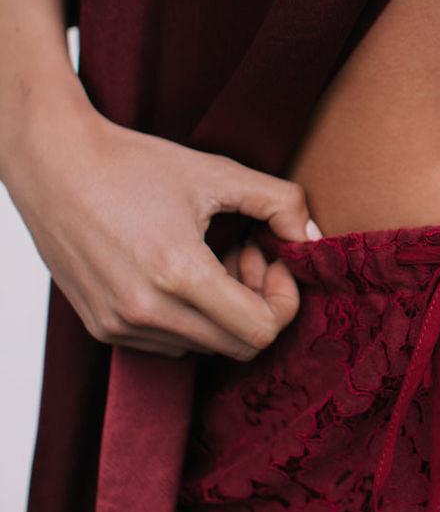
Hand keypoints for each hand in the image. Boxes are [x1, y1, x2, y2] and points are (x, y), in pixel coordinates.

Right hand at [8, 101, 321, 360]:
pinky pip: (168, 344)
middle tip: (244, 252)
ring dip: (221, 311)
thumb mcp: (216, 172)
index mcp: (177, 273)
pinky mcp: (102, 328)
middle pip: (239, 347)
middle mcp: (145, 311)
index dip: (283, 298)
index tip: (271, 258)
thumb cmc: (132, 163)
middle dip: (257, 303)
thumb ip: (278, 202)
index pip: (261, 332)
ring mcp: (119, 325)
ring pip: (204, 348)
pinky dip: (188, 317)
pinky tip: (177, 271)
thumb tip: (314, 238)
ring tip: (209, 257)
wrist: (53, 163)